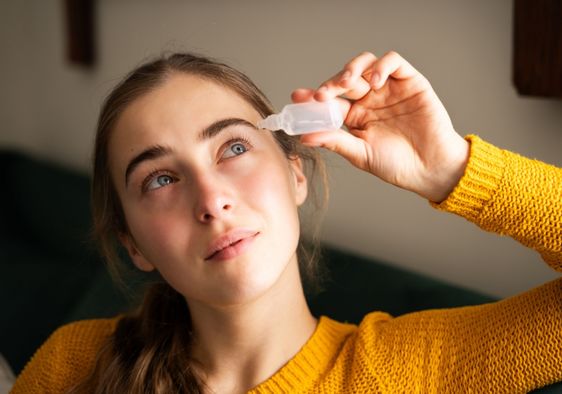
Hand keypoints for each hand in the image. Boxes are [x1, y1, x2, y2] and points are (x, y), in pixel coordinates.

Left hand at [291, 51, 469, 202]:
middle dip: (330, 83)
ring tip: (346, 83)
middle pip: (345, 79)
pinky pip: (393, 62)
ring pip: (366, 64)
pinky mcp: (410, 81)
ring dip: (352, 68)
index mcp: (354, 116)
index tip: (297, 98)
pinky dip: (381, 66)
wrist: (431, 169)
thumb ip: (335, 141)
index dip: (313, 97)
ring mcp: (389, 88)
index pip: (330, 101)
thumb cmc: (396, 165)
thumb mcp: (361, 154)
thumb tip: (304, 137)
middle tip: (321, 94)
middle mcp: (369, 99)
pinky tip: (374, 82)